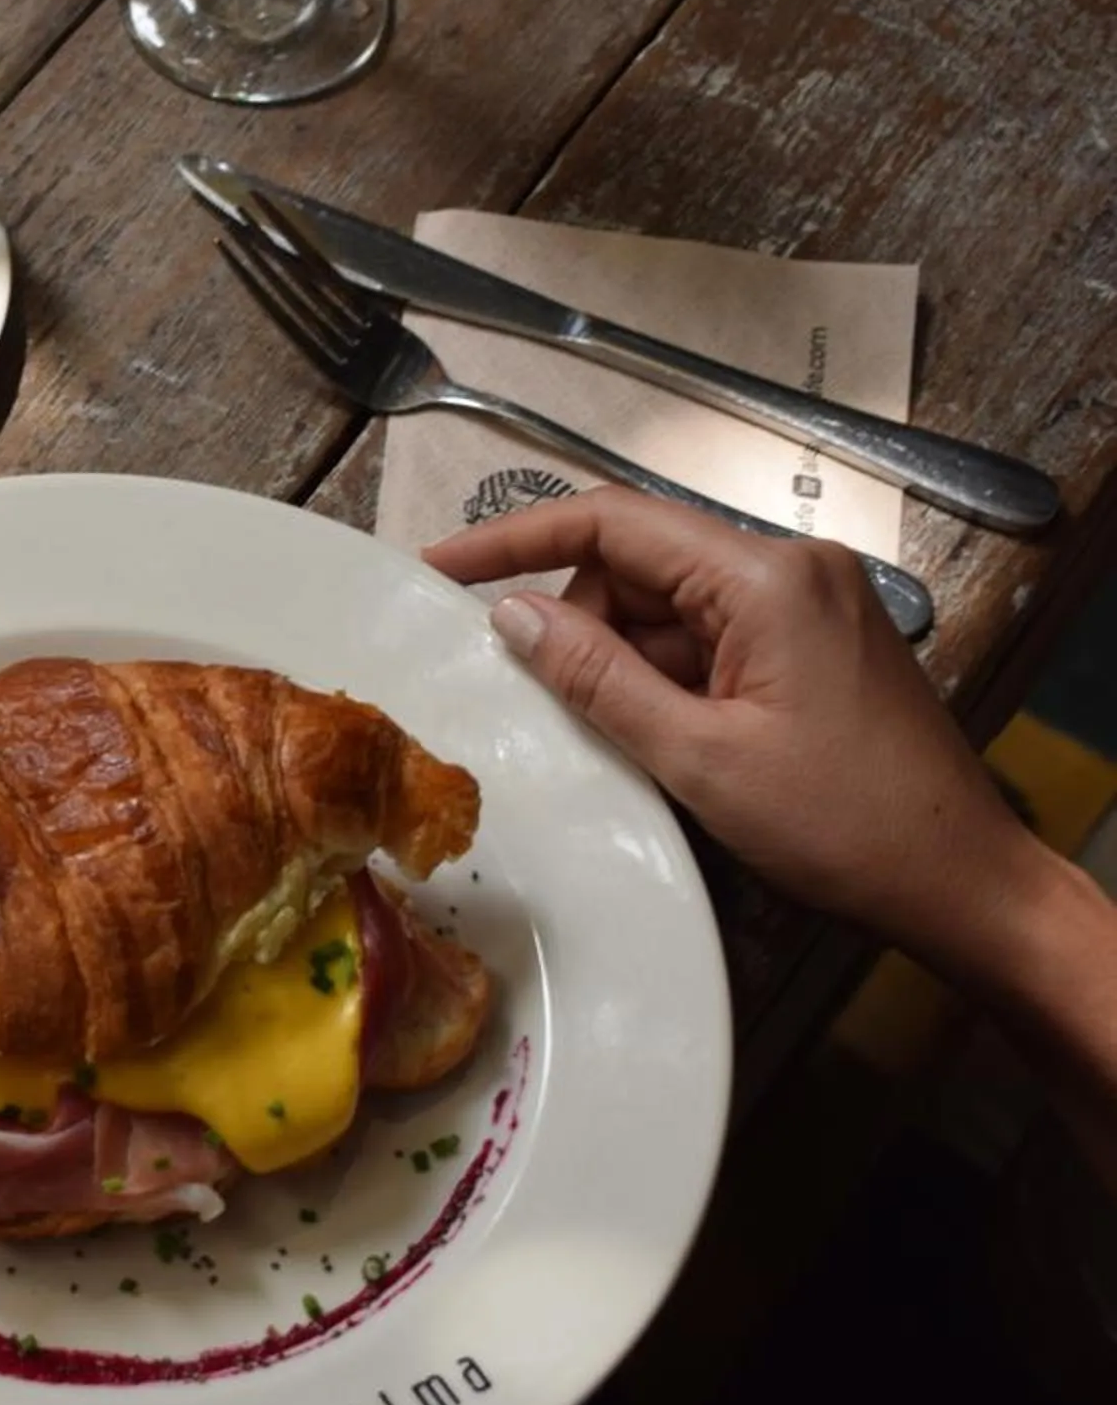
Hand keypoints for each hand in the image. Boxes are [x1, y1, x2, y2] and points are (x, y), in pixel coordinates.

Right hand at [422, 488, 1043, 976]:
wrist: (964, 883)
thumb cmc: (844, 826)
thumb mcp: (699, 758)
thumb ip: (598, 678)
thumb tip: (512, 615)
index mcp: (767, 578)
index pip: (613, 521)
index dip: (514, 538)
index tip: (440, 566)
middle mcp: (792, 568)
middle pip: (639, 563)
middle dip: (579, 622)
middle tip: (543, 699)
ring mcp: (809, 603)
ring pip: (670, 604)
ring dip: (623, 660)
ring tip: (615, 737)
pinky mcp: (815, 642)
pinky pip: (710, 636)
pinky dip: (666, 678)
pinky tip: (657, 738)